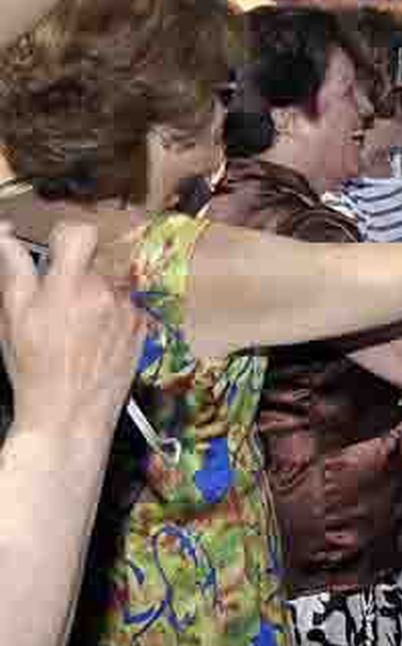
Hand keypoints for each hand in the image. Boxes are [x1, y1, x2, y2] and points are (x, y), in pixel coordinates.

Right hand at [0, 221, 148, 438]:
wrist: (71, 413)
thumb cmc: (34, 367)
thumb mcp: (13, 317)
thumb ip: (13, 269)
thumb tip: (5, 232)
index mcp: (68, 286)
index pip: (81, 233)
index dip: (67, 237)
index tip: (58, 252)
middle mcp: (104, 292)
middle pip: (95, 262)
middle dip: (77, 276)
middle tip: (61, 306)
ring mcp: (128, 308)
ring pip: (111, 285)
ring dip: (97, 296)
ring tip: (79, 329)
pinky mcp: (143, 325)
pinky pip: (127, 305)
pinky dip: (114, 315)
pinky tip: (97, 339)